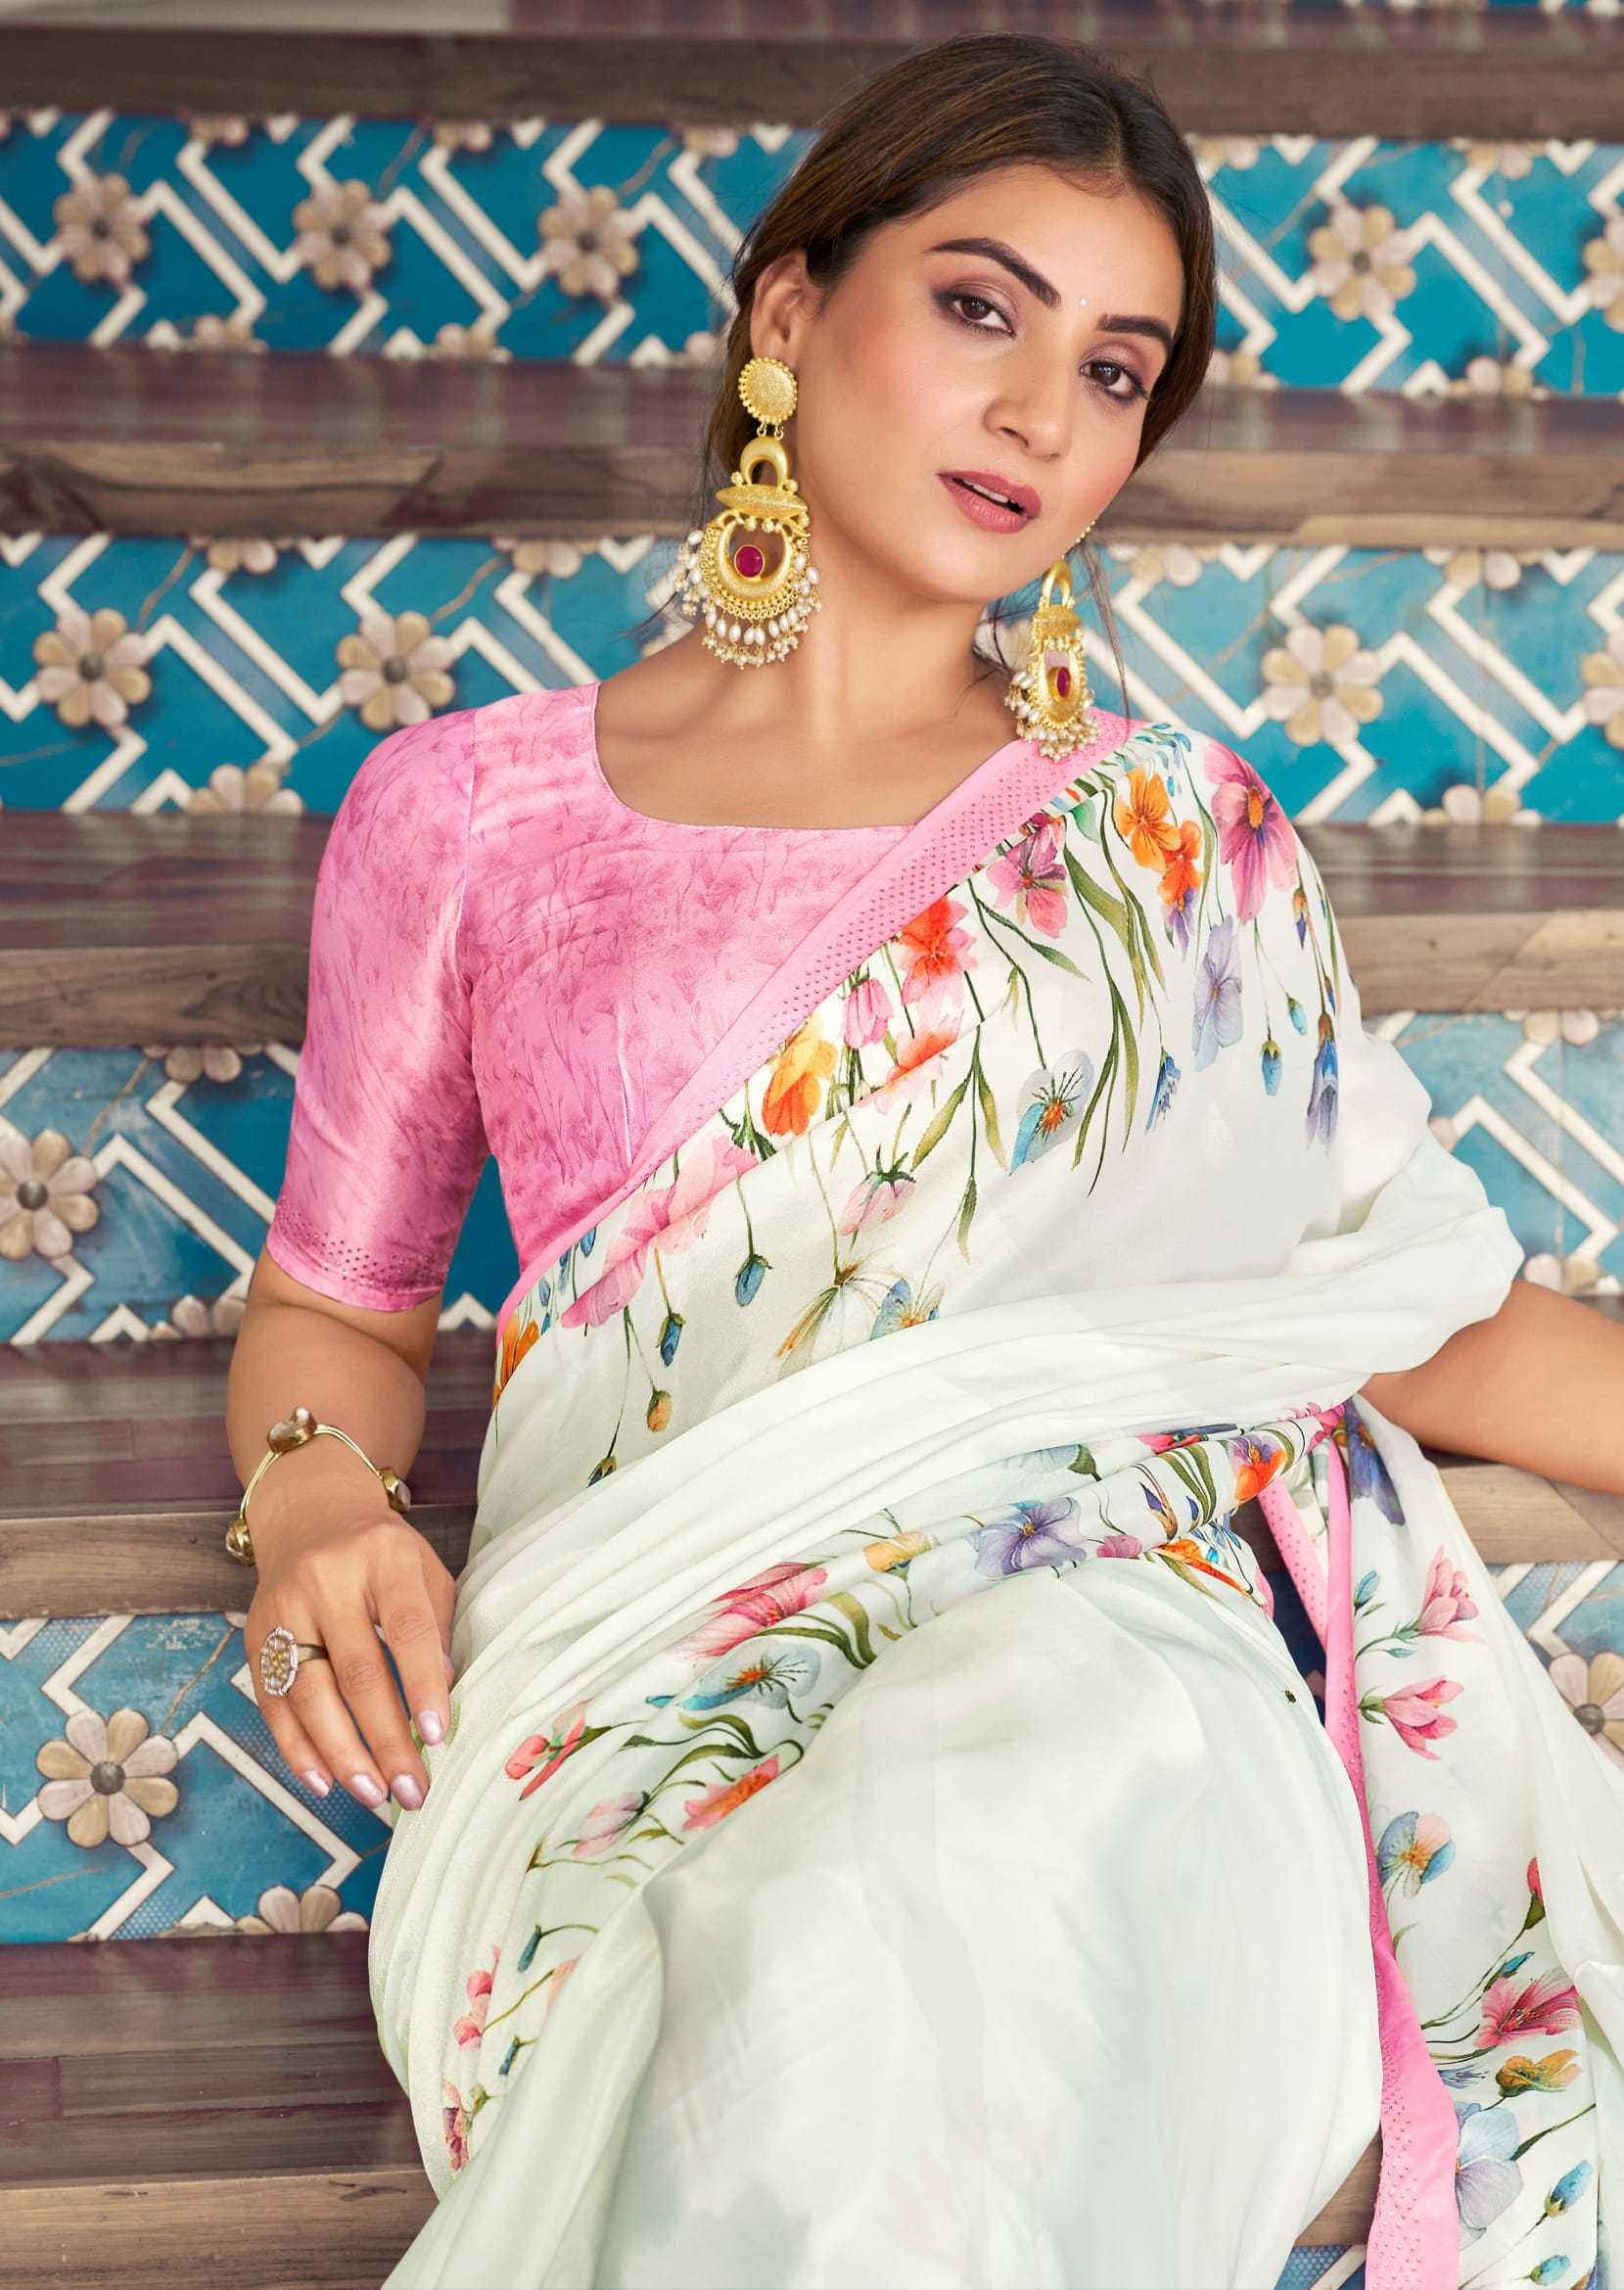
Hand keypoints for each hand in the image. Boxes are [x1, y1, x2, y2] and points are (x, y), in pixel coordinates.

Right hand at [245, 1509, 459, 1812]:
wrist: (312, 1516)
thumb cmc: (383, 1556)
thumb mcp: (424, 1572)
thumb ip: (437, 1629)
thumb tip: (441, 1697)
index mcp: (383, 1557)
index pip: (407, 1628)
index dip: (422, 1685)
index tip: (438, 1736)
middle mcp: (328, 1579)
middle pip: (357, 1672)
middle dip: (386, 1740)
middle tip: (411, 1789)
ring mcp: (285, 1608)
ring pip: (310, 1694)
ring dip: (342, 1754)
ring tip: (373, 1794)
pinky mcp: (256, 1636)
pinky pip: (274, 1703)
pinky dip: (297, 1748)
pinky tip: (324, 1781)